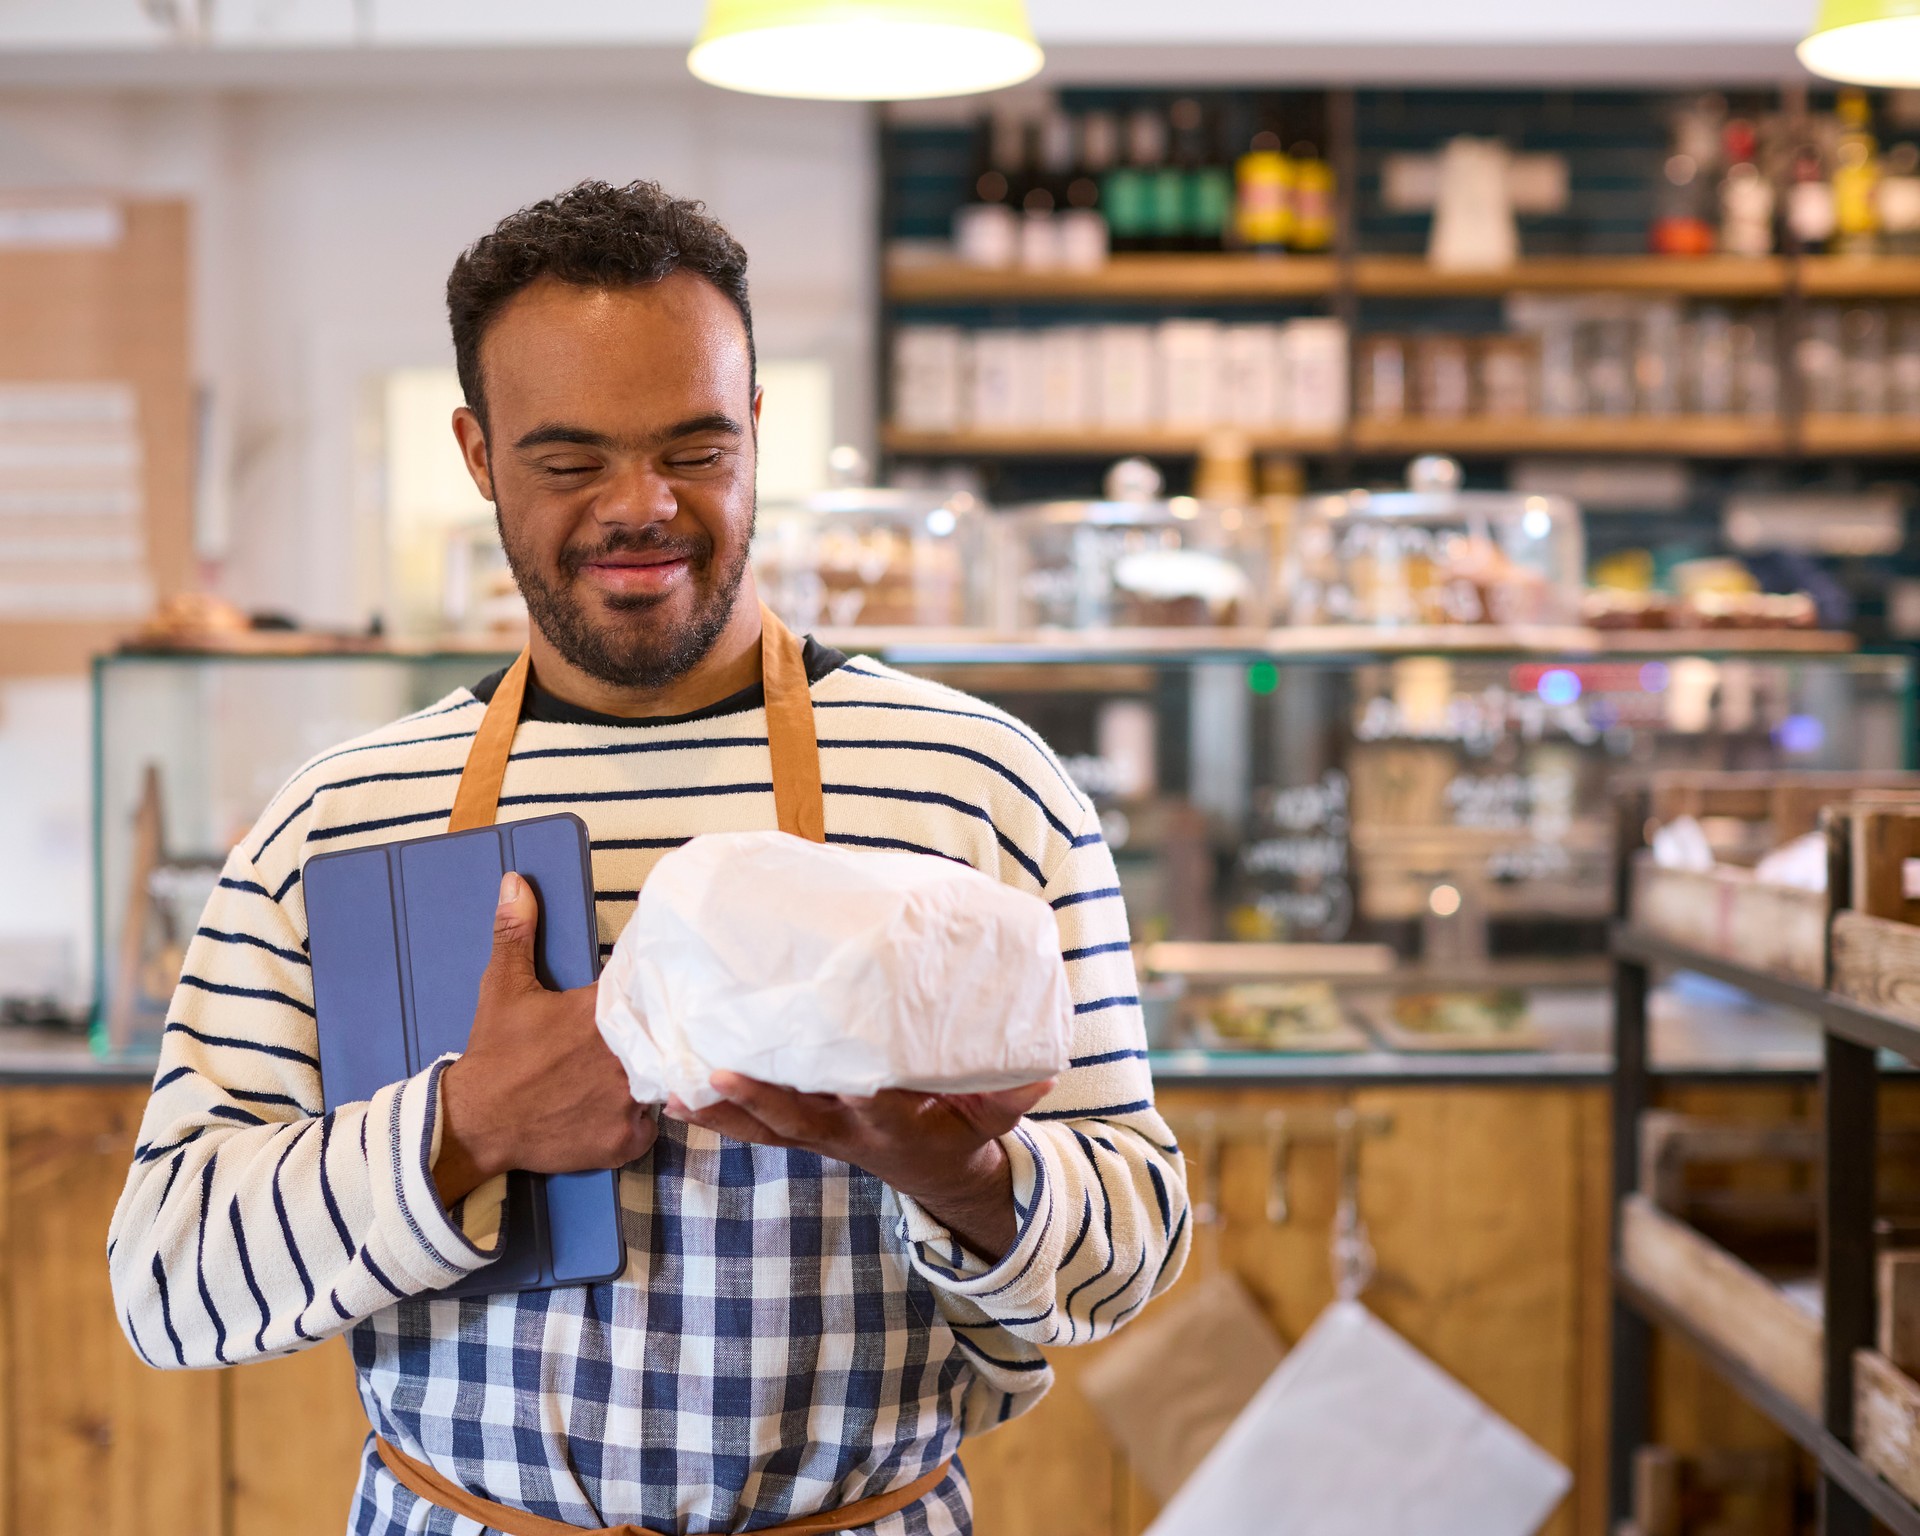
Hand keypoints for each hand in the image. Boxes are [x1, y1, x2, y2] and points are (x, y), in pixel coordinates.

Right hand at [434, 872, 656, 1205]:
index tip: (655, 996)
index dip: (653, 995)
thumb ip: (516, 932)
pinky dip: (640, 1118)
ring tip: (636, 1072)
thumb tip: (515, 880)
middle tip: (646, 1037)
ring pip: (662, 1081)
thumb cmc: (495, 1052)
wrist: (474, 1123)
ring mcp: (628, 1101)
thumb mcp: (503, 987)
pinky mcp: (626, 1140)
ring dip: (653, 1075)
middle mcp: (624, 1057)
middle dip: (657, 1036)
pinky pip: (650, 1124)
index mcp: (601, 1013)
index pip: (648, 994)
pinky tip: (619, 1108)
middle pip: (662, 1038)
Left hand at [666, 1075, 1053, 1261]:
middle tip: (716, 1075)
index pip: (865, 1107)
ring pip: (764, 1129)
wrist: (944, 1179)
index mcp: (894, 1124)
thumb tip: (1045, 1070)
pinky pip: (754, 1127)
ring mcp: (822, 1137)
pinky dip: (714, 1114)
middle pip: (797, 1121)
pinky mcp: (804, 1131)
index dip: (843, 1091)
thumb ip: (1013, 1095)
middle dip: (757, 1101)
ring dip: (720, 1111)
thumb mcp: (995, 1118)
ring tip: (670, 1086)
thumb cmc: (965, 1133)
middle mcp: (849, 1133)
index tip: (824, 1071)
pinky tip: (670, 1092)